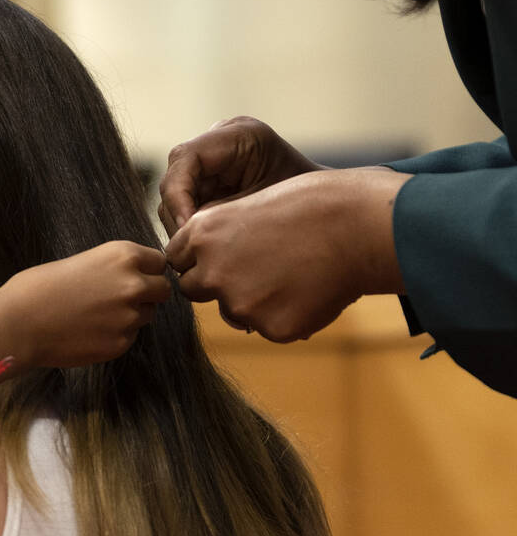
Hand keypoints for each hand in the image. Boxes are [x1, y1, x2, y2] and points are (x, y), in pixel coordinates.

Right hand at [0, 241, 171, 367]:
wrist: (20, 322)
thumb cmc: (39, 286)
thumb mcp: (83, 262)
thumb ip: (113, 269)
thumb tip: (133, 279)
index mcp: (123, 256)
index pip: (159, 262)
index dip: (148, 270)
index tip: (136, 276)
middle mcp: (134, 284)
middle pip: (163, 290)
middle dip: (148, 294)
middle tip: (121, 299)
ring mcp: (130, 317)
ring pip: (147, 315)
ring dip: (132, 315)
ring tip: (98, 316)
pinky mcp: (121, 344)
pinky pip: (129, 337)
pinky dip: (115, 335)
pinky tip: (89, 331)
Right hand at [158, 116, 322, 235]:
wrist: (331, 211)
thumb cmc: (306, 208)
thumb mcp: (262, 207)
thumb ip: (221, 213)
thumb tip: (185, 232)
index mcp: (239, 134)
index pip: (186, 157)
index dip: (178, 193)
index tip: (188, 228)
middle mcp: (220, 142)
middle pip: (176, 175)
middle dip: (178, 211)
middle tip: (190, 246)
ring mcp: (213, 161)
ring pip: (175, 193)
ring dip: (182, 222)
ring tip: (201, 249)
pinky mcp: (210, 182)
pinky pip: (187, 204)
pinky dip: (191, 226)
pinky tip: (205, 245)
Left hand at [165, 168, 410, 340]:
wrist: (357, 225)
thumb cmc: (310, 208)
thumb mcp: (248, 209)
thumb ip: (218, 241)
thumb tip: (203, 271)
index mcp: (202, 234)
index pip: (178, 260)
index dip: (200, 259)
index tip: (225, 254)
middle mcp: (211, 270)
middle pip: (194, 289)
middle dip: (216, 284)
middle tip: (257, 269)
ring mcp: (239, 303)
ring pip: (232, 312)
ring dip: (253, 301)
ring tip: (293, 274)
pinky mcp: (271, 327)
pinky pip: (269, 328)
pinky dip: (286, 316)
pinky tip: (311, 291)